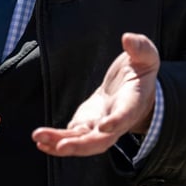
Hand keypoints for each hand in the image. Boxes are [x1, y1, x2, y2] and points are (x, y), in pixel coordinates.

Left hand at [32, 33, 159, 156]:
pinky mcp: (86, 124)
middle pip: (100, 141)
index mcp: (132, 103)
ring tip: (38, 138)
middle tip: (60, 146)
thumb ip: (139, 47)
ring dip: (60, 143)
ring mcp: (100, 126)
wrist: (133, 88)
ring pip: (82, 141)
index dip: (117, 122)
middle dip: (80, 145)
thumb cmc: (141, 70)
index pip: (125, 115)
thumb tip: (127, 39)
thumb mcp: (146, 56)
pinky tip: (40, 140)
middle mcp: (116, 122)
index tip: (105, 126)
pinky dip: (55, 141)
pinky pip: (71, 137)